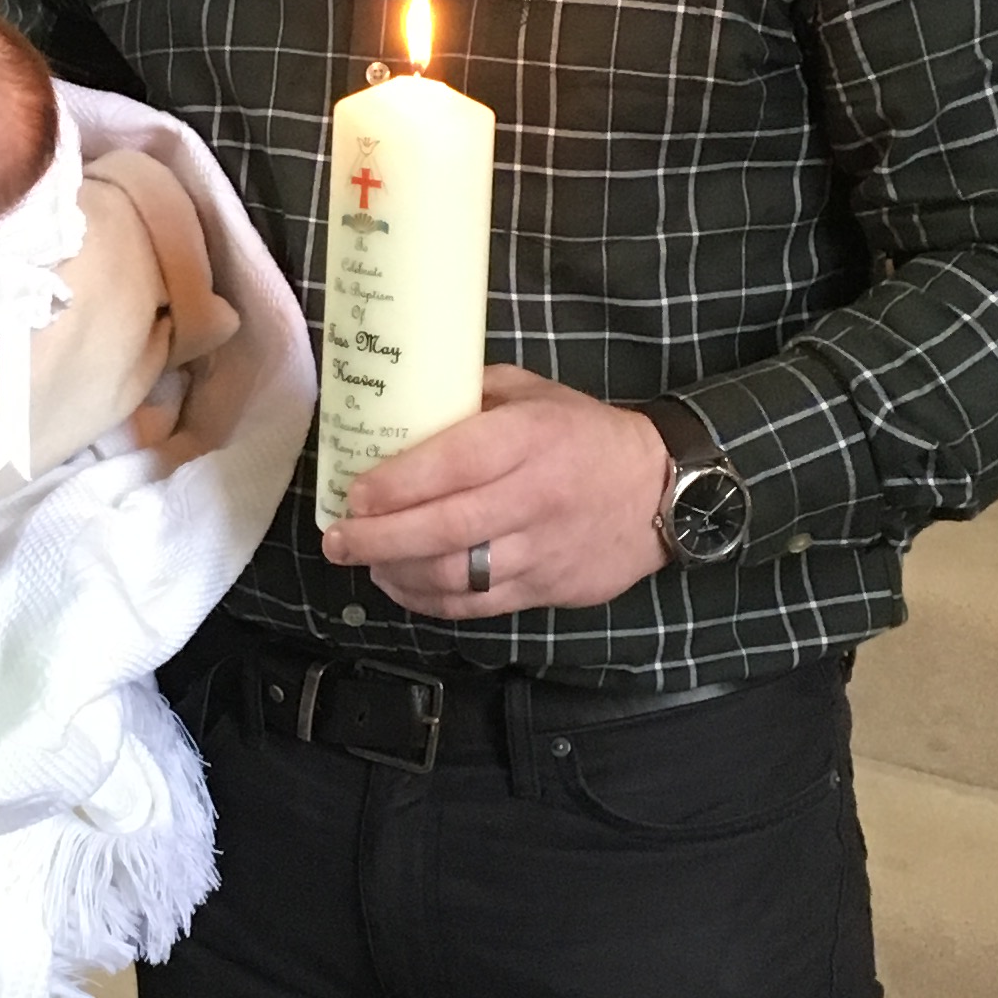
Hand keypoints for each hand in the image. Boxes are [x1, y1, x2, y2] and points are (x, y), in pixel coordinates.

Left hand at [321, 368, 673, 617]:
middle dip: (380, 539)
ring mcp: (541, 549)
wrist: (659, 492)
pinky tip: (402, 584)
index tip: (354, 493)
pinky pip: (478, 605)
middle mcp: (535, 497)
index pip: (456, 464)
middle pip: (447, 529)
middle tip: (337, 540)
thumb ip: (470, 394)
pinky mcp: (545, 588)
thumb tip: (399, 404)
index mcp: (530, 439)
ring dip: (399, 573)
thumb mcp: (534, 392)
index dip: (399, 483)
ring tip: (365, 560)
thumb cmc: (585, 435)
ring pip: (459, 575)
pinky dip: (431, 600)